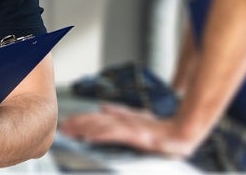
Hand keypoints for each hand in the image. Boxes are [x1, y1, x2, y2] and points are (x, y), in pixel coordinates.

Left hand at [59, 103, 198, 157]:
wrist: (184, 133)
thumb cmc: (162, 129)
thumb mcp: (139, 118)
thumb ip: (120, 112)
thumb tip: (102, 106)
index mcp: (123, 117)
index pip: (97, 117)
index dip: (81, 119)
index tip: (66, 123)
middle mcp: (125, 120)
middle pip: (96, 120)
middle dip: (78, 124)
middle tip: (61, 128)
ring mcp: (131, 127)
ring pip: (102, 126)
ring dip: (84, 129)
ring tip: (70, 132)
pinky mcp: (137, 136)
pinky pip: (116, 135)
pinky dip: (101, 136)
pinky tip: (89, 138)